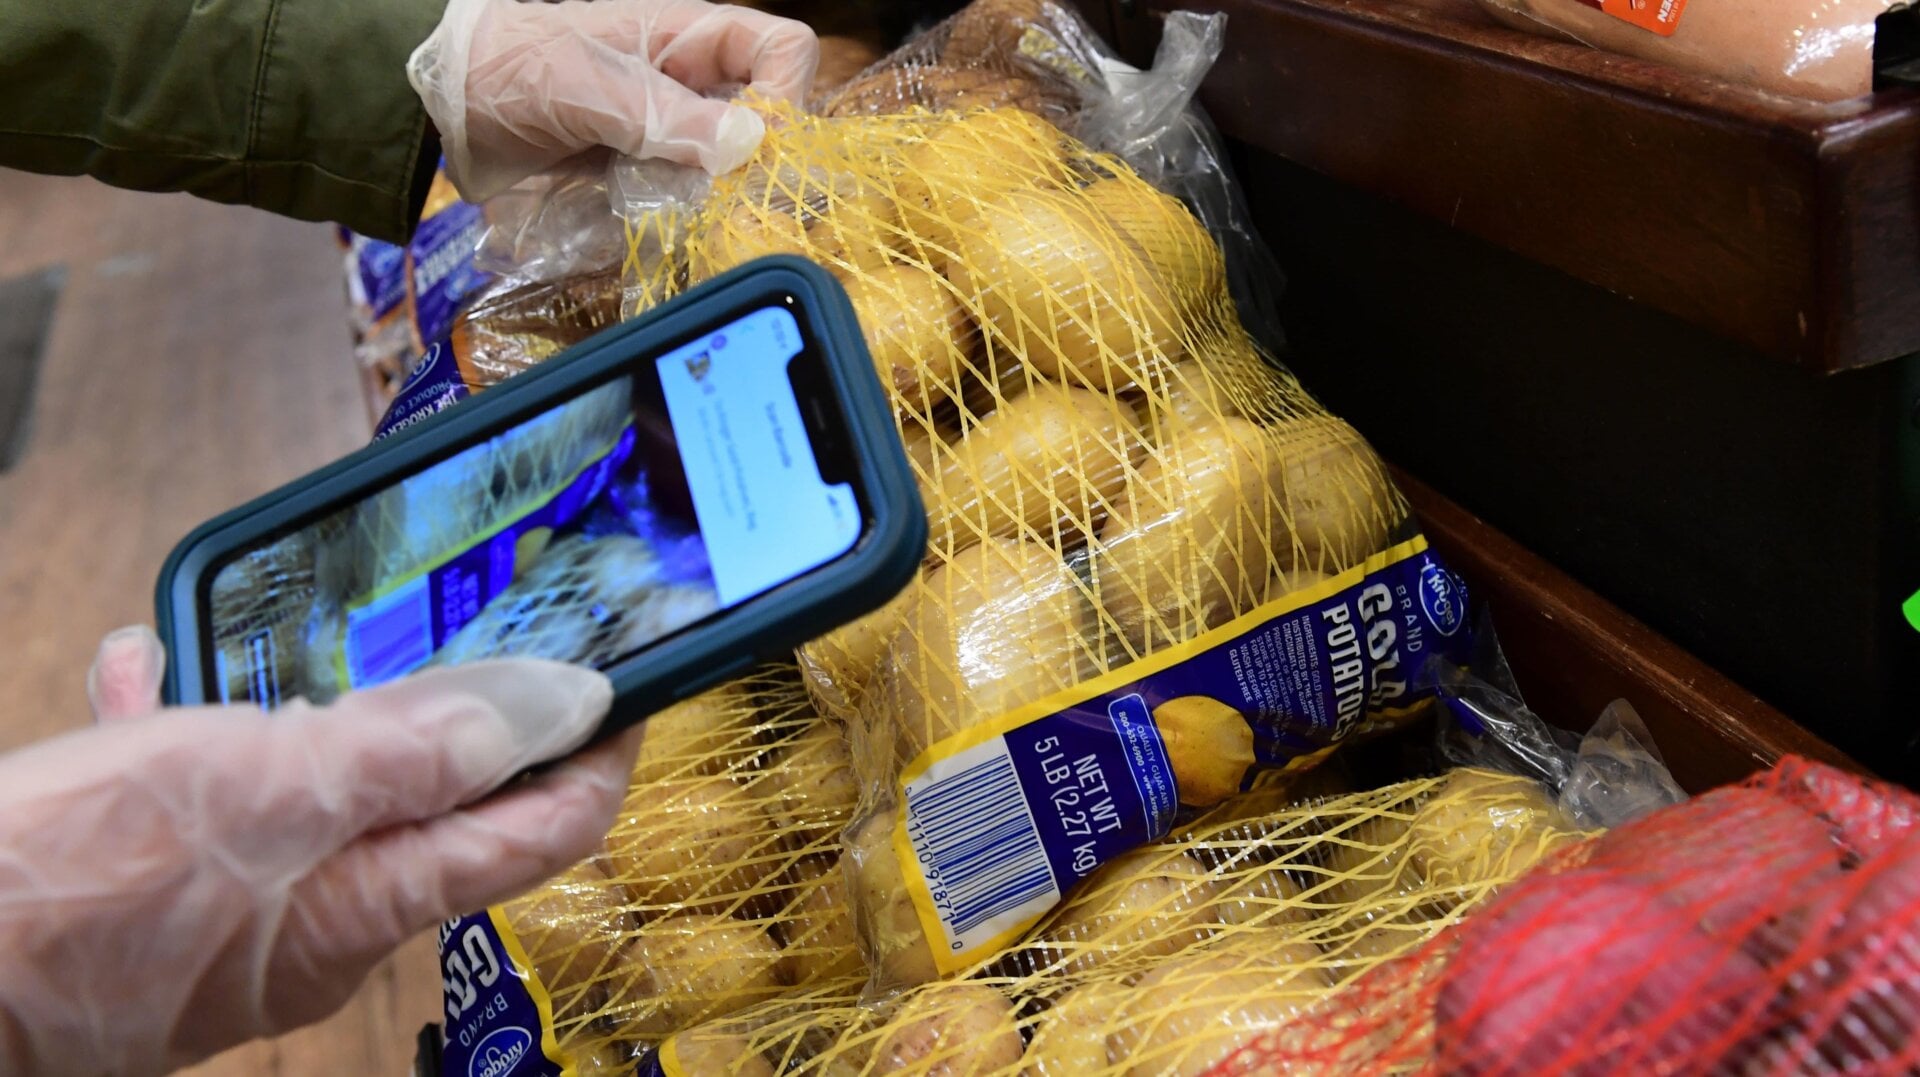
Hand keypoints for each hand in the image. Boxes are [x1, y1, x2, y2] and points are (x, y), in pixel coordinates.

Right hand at [1, 627, 640, 1075]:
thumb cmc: (67, 893)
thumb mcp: (268, 784)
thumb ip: (419, 746)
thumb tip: (564, 705)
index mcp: (374, 900)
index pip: (544, 830)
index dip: (599, 752)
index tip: (630, 678)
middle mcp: (323, 919)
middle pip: (435, 798)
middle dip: (446, 705)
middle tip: (450, 620)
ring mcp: (240, 912)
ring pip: (312, 785)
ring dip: (303, 702)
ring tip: (271, 632)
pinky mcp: (158, 898)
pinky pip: (206, 800)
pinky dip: (191, 730)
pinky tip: (144, 672)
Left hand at [409, 0, 819, 202]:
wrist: (444, 103)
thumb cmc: (508, 66)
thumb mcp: (584, 85)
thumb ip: (664, 115)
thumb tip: (748, 143)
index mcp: (690, 36)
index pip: (785, 51)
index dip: (787, 98)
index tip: (756, 151)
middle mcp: (694, 81)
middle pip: (769, 119)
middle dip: (756, 166)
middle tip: (724, 205)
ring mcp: (672, 130)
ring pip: (734, 168)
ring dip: (717, 201)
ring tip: (679, 219)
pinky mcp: (647, 172)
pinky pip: (690, 199)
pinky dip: (681, 219)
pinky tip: (652, 227)